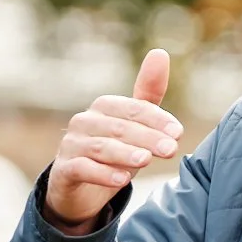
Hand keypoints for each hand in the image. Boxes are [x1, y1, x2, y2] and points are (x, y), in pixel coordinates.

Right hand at [43, 48, 183, 234]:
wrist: (79, 189)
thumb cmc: (112, 152)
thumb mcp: (132, 126)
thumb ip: (148, 96)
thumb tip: (160, 52)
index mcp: (104, 107)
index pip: (134, 108)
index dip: (157, 119)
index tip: (178, 133)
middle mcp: (84, 121)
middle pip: (120, 128)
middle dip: (147, 138)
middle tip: (170, 149)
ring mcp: (71, 145)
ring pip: (101, 147)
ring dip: (125, 154)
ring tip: (146, 160)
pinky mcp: (64, 170)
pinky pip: (82, 169)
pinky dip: (102, 174)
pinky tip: (122, 180)